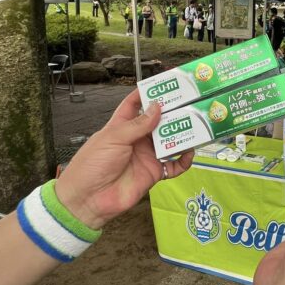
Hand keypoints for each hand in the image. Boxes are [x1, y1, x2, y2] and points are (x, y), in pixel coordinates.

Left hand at [54, 90, 193, 229]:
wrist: (89, 200)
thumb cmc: (92, 165)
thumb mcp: (113, 138)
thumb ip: (138, 124)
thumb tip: (157, 107)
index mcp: (121, 126)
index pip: (135, 104)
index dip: (148, 93)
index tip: (164, 84)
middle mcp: (137, 139)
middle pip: (158, 122)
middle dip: (172, 113)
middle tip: (189, 104)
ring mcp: (147, 156)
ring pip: (170, 141)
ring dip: (182, 134)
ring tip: (195, 126)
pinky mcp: (154, 173)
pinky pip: (174, 165)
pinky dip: (184, 160)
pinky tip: (189, 153)